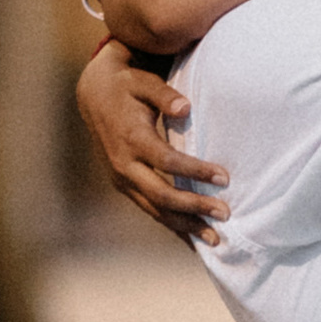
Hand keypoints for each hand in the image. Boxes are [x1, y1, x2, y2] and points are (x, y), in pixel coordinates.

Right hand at [76, 42, 228, 242]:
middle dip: (193, 207)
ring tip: (216, 239)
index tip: (224, 177)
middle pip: (161, 194)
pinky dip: (173, 225)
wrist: (95, 95)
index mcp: (131, 138)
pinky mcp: (125, 187)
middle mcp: (124, 164)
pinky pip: (151, 210)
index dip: (195, 171)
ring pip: (155, 210)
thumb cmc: (127, 85)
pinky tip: (194, 239)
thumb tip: (185, 107)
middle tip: (225, 213)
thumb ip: (164, 94)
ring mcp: (122, 179)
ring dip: (186, 225)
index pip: (166, 161)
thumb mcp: (144, 82)